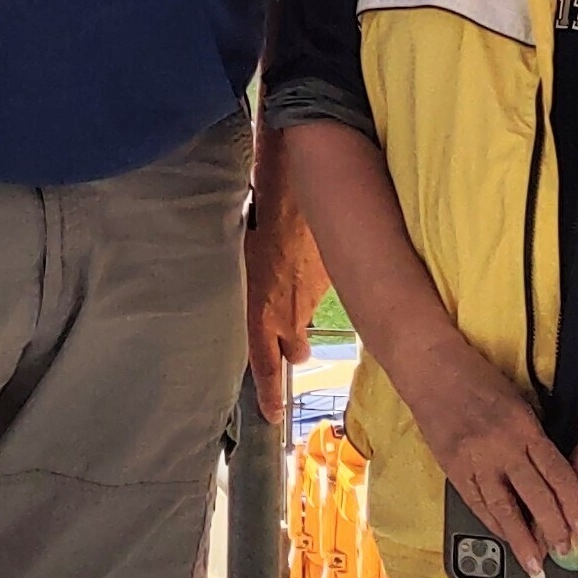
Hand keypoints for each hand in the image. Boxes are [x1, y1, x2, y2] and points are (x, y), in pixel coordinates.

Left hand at [244, 136, 326, 421]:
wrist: (307, 162)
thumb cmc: (260, 197)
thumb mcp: (238, 243)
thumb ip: (243, 274)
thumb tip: (243, 283)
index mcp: (263, 304)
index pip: (264, 361)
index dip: (268, 391)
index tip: (272, 415)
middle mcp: (294, 303)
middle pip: (294, 341)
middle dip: (291, 344)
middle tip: (293, 346)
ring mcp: (321, 286)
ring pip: (310, 306)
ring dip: (302, 300)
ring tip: (292, 281)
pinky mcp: (339, 265)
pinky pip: (326, 279)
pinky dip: (316, 273)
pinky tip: (307, 250)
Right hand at [390, 339, 577, 577]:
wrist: (431, 368)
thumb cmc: (479, 379)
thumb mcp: (518, 402)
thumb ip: (534, 437)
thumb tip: (554, 475)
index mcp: (524, 427)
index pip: (557, 474)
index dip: (574, 506)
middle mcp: (501, 447)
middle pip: (535, 497)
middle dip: (553, 530)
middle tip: (565, 553)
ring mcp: (475, 461)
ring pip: (504, 510)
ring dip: (522, 541)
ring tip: (536, 565)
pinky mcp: (453, 469)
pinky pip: (478, 505)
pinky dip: (494, 526)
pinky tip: (506, 539)